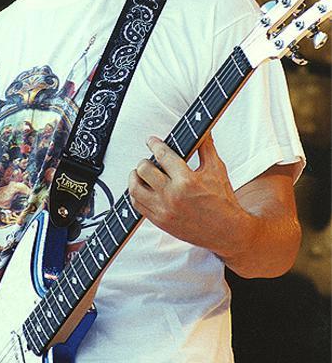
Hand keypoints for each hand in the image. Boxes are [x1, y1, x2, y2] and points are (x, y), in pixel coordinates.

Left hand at [128, 133, 244, 255]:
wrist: (226, 232)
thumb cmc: (223, 201)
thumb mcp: (217, 170)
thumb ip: (206, 148)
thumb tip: (202, 131)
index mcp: (187, 181)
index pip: (162, 156)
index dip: (154, 144)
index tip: (151, 141)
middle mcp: (172, 196)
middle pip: (143, 170)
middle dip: (144, 161)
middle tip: (149, 160)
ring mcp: (164, 210)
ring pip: (135, 189)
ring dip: (134, 177)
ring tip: (140, 174)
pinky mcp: (160, 222)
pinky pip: (137, 206)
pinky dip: (136, 194)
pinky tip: (143, 189)